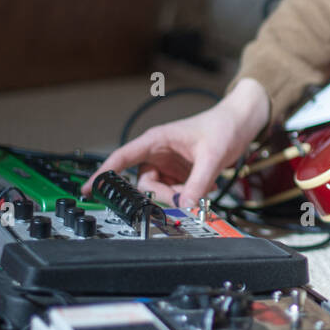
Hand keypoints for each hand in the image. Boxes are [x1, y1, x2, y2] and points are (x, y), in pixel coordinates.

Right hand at [81, 78, 269, 208]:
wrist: (240, 124)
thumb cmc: (222, 127)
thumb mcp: (211, 156)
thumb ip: (198, 183)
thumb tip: (184, 205)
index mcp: (156, 140)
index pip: (122, 157)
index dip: (103, 174)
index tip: (89, 190)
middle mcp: (157, 153)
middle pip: (143, 183)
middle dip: (161, 194)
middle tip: (183, 197)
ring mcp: (167, 165)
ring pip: (159, 191)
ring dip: (177, 195)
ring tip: (199, 186)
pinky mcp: (178, 174)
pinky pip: (174, 192)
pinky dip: (186, 195)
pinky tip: (202, 186)